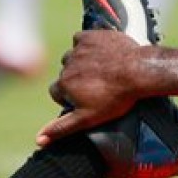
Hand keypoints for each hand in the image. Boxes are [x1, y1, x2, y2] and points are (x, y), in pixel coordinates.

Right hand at [38, 30, 152, 145]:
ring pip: (74, 57)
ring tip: (104, 70)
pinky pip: (82, 39)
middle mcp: (66, 66)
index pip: (57, 93)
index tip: (88, 100)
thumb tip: (38, 140)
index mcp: (63, 85)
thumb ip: (62, 128)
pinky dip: (90, 46)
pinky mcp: (91, 37)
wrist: (139, 72)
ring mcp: (78, 50)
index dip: (71, 98)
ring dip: (84, 62)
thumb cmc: (117, 98)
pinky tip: (103, 54)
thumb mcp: (88, 118)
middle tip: (100, 86)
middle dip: (78, 80)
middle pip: (66, 74)